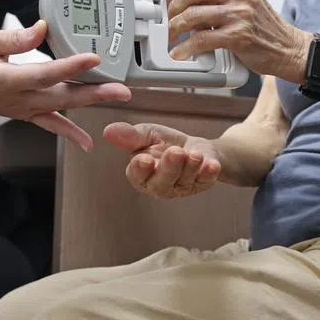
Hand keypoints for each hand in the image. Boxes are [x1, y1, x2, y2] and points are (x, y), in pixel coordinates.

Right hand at [0, 21, 130, 150]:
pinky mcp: (25, 112)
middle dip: (94, 91)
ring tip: (117, 97)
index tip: (93, 58)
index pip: (44, 74)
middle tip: (120, 88)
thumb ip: (13, 38)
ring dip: (91, 103)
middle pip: (61, 95)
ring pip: (61, 108)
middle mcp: (17, 99)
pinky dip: (69, 133)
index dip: (70, 67)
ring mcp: (22, 108)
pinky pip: (50, 124)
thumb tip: (41, 29)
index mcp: (5, 79)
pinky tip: (87, 141)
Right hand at [103, 122, 221, 198]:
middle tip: (175, 152)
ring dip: (190, 167)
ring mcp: (181, 188)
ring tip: (194, 153)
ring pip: (184, 181)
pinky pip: (205, 181)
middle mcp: (160, 186)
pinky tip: (211, 164)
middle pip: (162, 183)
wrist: (193, 146)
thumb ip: (130, 135)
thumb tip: (108, 131)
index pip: (137, 176)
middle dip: (169, 168)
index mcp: (141, 175)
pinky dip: (209, 173)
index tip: (144, 159)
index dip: (140, 169)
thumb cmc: (165, 142)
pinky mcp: (201, 185)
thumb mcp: (146, 134)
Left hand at [164, 0, 307, 78]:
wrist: (287, 47)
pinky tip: (180, 52)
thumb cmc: (265, 23)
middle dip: (174, 4)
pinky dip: (186, 48)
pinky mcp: (238, 36)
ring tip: (172, 34)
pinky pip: (203, 39)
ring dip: (176, 26)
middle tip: (169, 15)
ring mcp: (239, 14)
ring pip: (194, 14)